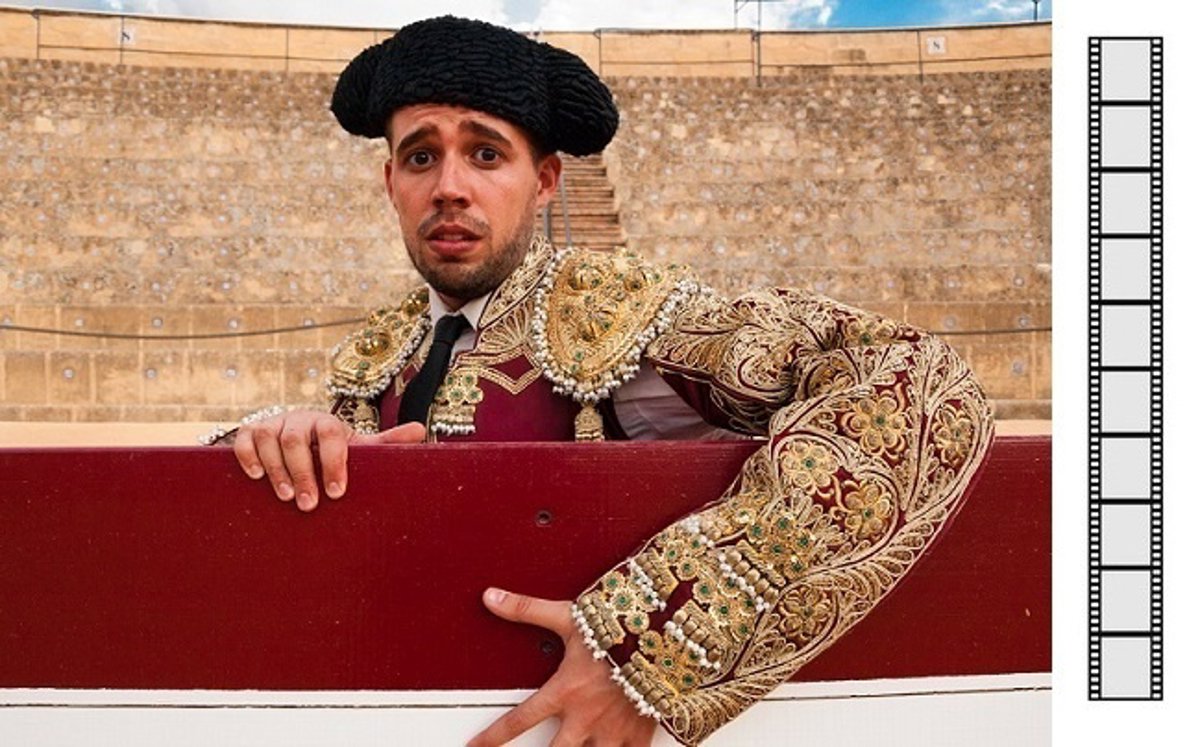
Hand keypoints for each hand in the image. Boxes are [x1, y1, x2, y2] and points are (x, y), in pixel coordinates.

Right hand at [232, 410, 424, 510]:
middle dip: (304, 473)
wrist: (294, 440)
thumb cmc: (330, 450)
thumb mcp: (357, 446)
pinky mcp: (250, 432)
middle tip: (310, 504)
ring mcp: (272, 423)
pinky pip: (243, 439)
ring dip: (277, 468)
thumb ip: (385, 442)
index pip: (331, 435)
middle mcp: (299, 419)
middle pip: (296, 440)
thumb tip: (421, 430)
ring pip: (269, 439)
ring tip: (286, 497)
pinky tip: (256, 476)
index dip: (334, 462)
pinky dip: (247, 456)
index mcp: (327, 423)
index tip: (337, 492)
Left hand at [468, 588, 656, 746]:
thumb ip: (527, 610)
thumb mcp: (568, 616)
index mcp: (564, 691)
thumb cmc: (618, 624)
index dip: (493, 737)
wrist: (665, 634)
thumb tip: (491, 597)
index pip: (519, 720)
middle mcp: (586, 717)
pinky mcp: (641, 731)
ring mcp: (615, 728)